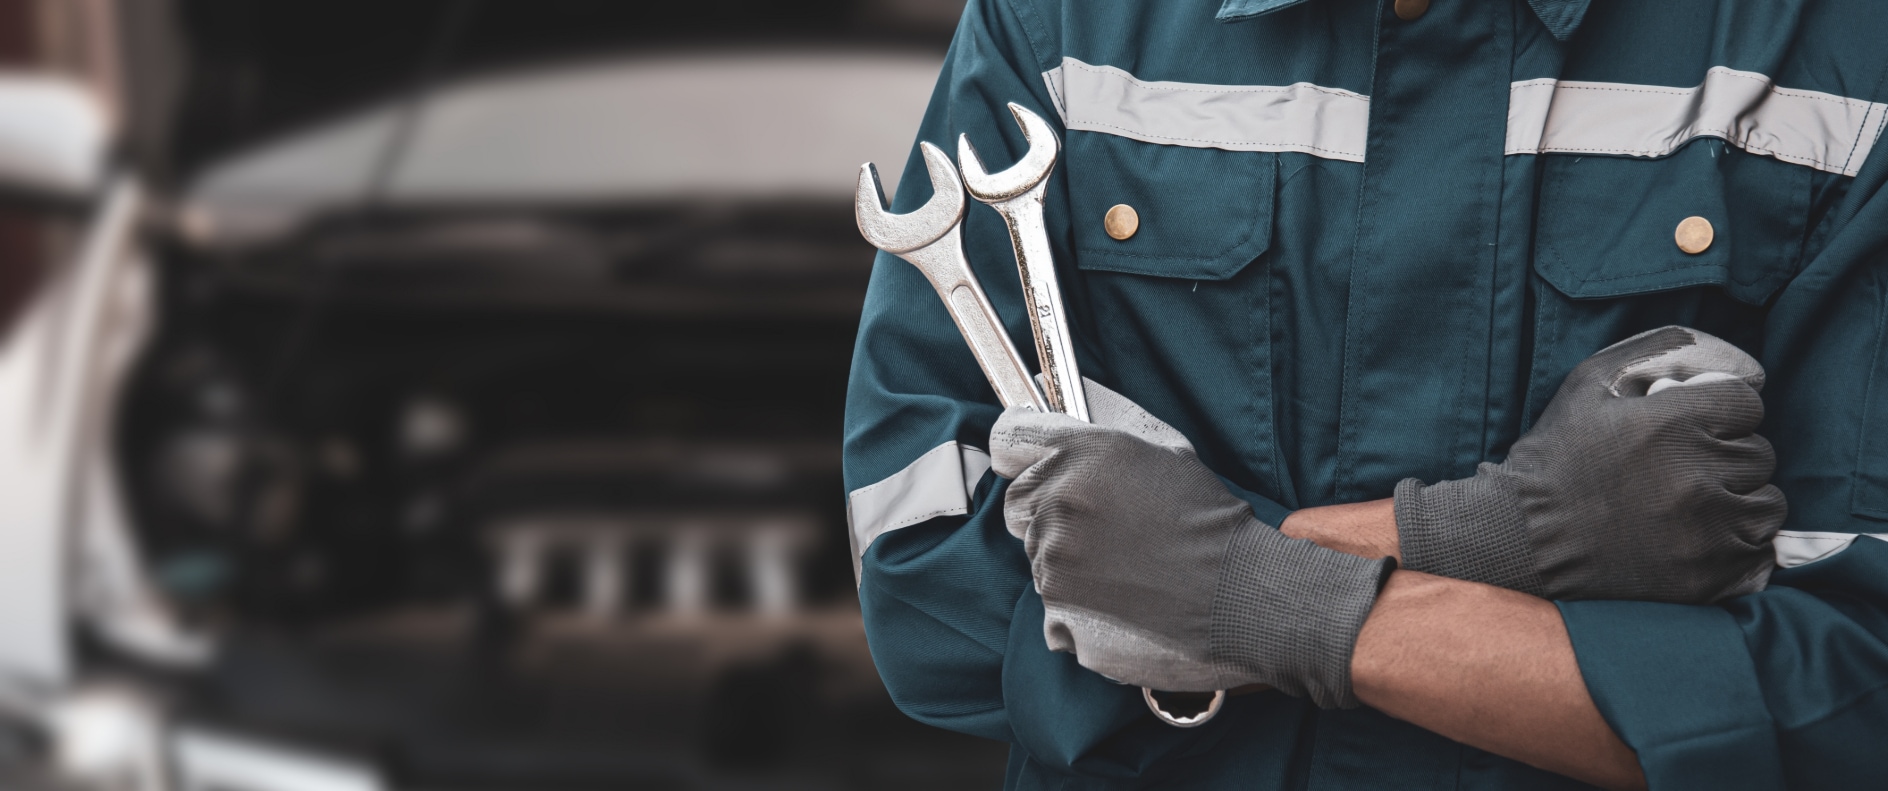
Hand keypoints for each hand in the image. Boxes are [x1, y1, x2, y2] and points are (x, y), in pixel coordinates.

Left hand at [991, 379, 1391, 706]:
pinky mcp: (1057, 612)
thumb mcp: (1166, 453)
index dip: (1023, 460)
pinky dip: (1080, 612)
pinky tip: (1125, 606)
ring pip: (1039, 561)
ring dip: (1071, 568)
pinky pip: (1054, 610)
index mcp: (1079, 455)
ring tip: (1127, 574)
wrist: (1238, 592)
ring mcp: (1053, 562)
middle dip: (1049, 517)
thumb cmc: (1210, 522)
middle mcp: (1057, 503)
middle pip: (1019, 507)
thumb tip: (1077, 411)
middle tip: (1101, 535)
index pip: (1008, 442)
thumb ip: (1105, 441)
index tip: (1031, 471)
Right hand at [1394, 326, 1785, 602]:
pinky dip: (1736, 543)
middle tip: (1683, 469)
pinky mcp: (1710, 576)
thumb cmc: (1556, 457)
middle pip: (1759, 454)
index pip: (1747, 405)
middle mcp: (1699, 475)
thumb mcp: (1589, 383)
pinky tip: (1699, 537)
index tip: (1692, 428)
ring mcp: (1708, 531)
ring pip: (1767, 503)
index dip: (1720, 413)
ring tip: (1695, 505)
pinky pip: (1758, 550)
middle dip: (1726, 456)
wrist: (1524, 538)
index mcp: (1674, 421)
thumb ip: (1656, 351)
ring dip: (1740, 500)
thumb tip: (1728, 356)